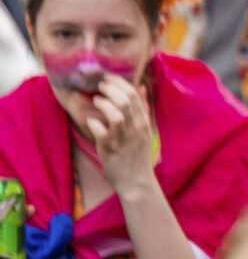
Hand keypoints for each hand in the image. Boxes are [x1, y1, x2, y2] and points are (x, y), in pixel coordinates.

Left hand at [86, 75, 154, 194]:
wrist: (136, 181)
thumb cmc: (138, 154)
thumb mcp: (145, 129)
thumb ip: (143, 108)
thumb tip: (141, 86)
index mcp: (143, 122)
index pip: (134, 95)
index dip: (119, 82)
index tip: (108, 78)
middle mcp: (135, 128)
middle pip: (125, 100)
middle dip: (110, 88)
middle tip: (100, 85)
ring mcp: (122, 138)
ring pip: (115, 114)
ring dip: (103, 103)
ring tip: (97, 100)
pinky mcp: (109, 149)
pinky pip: (100, 131)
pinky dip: (93, 123)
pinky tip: (90, 121)